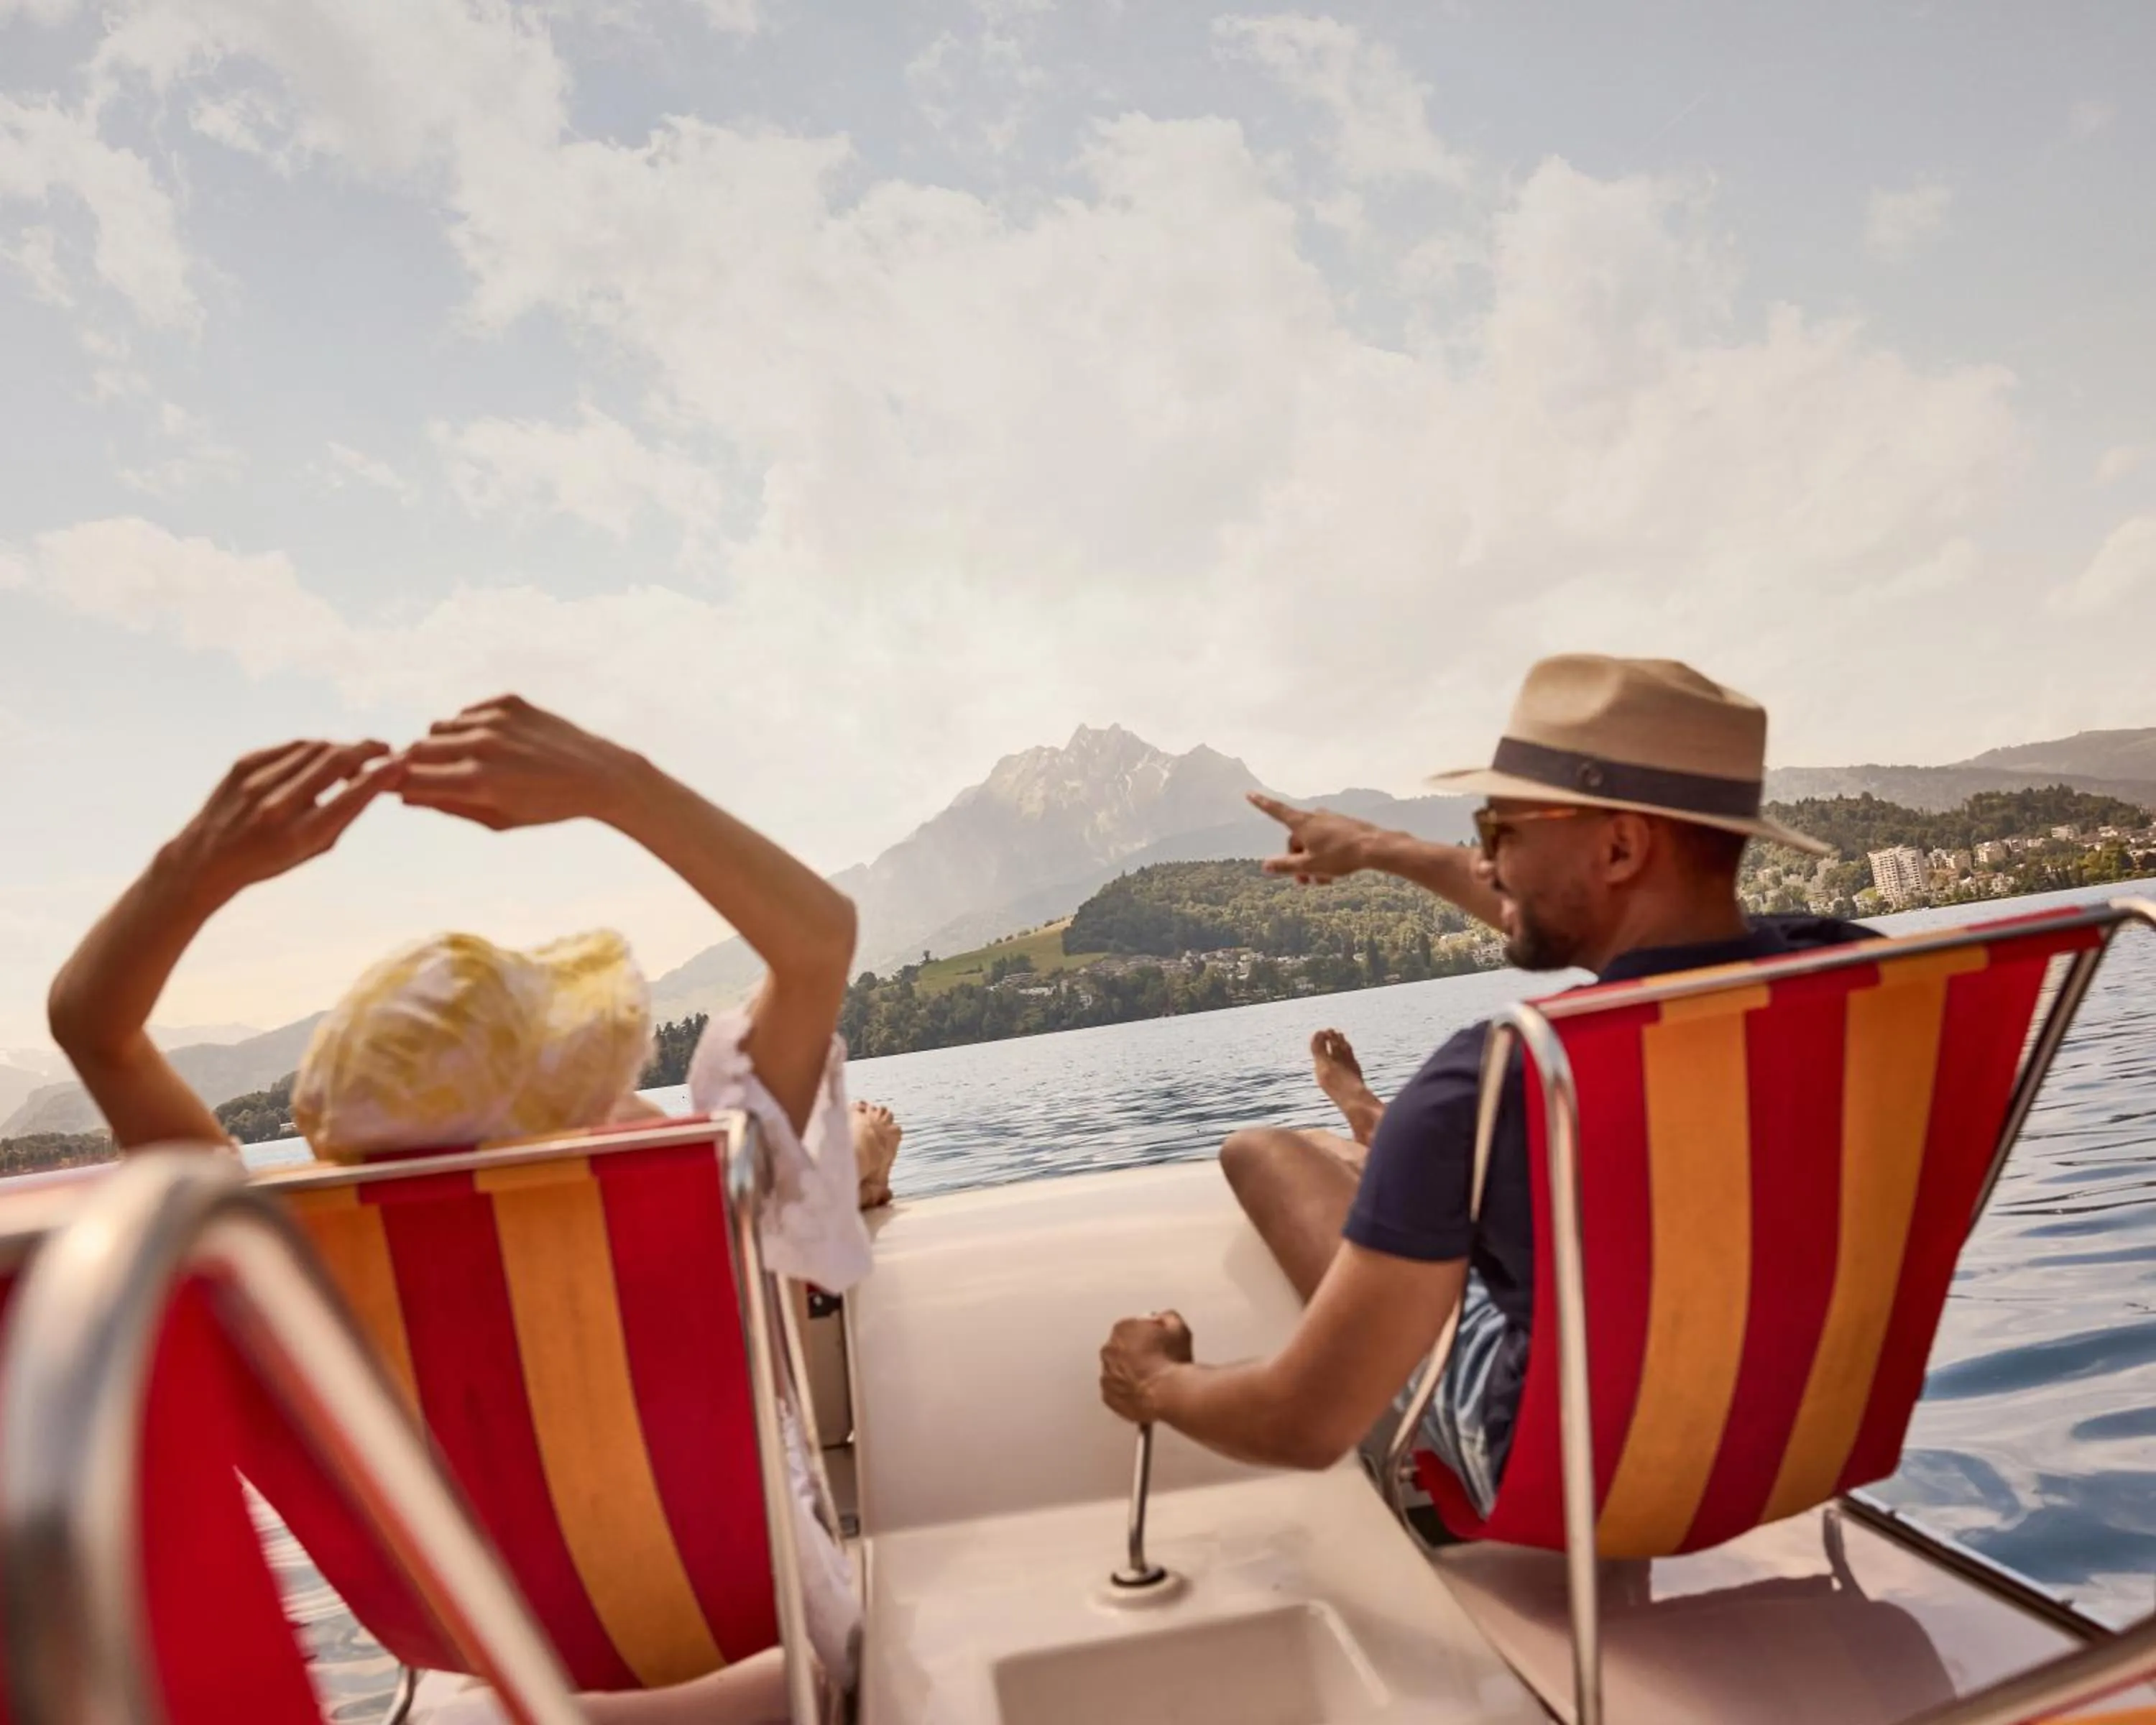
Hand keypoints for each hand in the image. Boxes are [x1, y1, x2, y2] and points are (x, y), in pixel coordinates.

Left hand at [165, 740, 399, 899]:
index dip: (381, 775)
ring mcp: (256, 781)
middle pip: (335, 761)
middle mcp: (277, 805)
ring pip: (315, 748)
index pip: (352, 795)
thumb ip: (342, 816)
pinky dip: (312, 749)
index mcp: (299, 835)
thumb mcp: (313, 849)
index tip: (400, 763)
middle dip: (366, 749)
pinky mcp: (243, 764)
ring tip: (353, 755)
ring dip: (340, 747)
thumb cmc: (269, 859)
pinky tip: (320, 756)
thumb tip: (373, 780)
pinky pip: (291, 746)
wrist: (206, 858)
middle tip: (385, 749)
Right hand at [401, 694, 641, 830]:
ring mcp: (496, 719)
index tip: (395, 788)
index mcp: (477, 781)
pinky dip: (470, 727)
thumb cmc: (549, 806)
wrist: (601, 775)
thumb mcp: (498, 819)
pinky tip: (495, 744)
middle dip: (416, 764)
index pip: (410, 778)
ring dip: (444, 744)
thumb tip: (404, 795)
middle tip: (429, 776)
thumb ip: (449, 806)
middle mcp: (482, 745)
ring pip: (440, 727)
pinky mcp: (509, 701)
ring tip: (469, 761)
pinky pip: (467, 712)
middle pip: (417, 748)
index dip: (397, 783)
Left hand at [1099, 1311, 1193, 1423]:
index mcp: (1122, 1329)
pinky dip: (1127, 1391)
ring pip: (1118, 1369)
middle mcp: (1109, 1350)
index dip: (1150, 1333)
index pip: (1134, 1326)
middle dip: (1136, 1352)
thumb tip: (1164, 1318)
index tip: (1161, 1341)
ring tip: (1152, 1379)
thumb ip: (1167, 1317)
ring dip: (1130, 1372)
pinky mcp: (1109, 1396)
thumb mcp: (1178, 1328)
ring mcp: (1107, 1375)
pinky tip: (1144, 1392)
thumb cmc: (1171, 1361)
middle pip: (1122, 1347)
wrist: (1168, 1394)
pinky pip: (1117, 1390)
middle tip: (1157, 1361)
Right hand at [1250, 792, 1380, 884]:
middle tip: (1304, 882)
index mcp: (1302, 823)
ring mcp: (1330, 820)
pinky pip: (1327, 841)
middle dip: (1297, 861)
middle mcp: (1315, 817)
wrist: (1375, 847)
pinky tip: (1335, 873)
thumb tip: (1264, 866)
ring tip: (1323, 882)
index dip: (1261, 804)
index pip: (1276, 811)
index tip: (1249, 794)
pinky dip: (1325, 856)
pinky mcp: (1344, 826)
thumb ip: (1286, 866)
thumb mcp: (1309, 865)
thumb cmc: (1340, 856)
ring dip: (1312, 862)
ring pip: (1313, 843)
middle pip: (1296, 839)